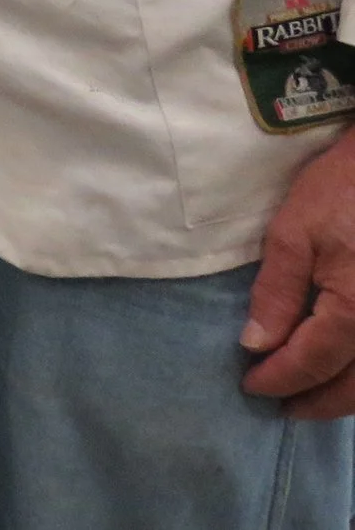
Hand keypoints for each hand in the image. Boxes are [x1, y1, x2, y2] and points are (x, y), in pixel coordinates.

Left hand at [242, 127, 354, 416]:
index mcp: (353, 311)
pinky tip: (343, 371)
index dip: (279, 380)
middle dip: (316, 402)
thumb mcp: (293, 232)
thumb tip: (255, 344)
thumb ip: (276, 292)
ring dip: (344, 395)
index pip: (310, 364)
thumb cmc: (342, 190)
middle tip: (281, 406)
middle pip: (352, 388)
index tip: (250, 387)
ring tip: (309, 395)